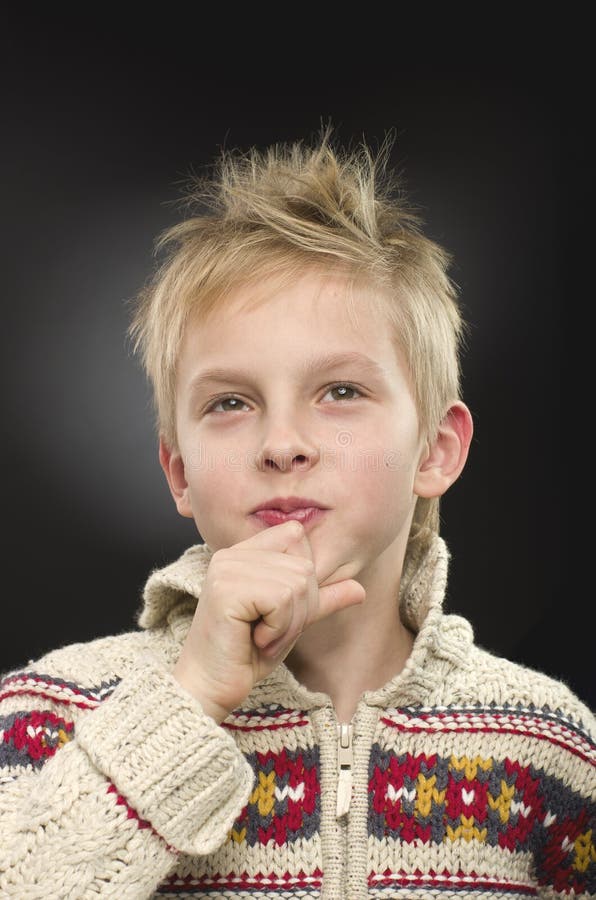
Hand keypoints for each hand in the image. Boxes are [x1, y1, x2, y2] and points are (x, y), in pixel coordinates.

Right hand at [171, 519, 364, 722]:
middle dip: (300, 609)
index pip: (297, 535)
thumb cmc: (247, 655)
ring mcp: (227, 570)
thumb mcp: (293, 621)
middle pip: (304, 566)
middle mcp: (233, 554)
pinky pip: (283, 600)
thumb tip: (361, 589)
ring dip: (290, 623)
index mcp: (245, 553)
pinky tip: (255, 640)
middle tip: (270, 632)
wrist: (211, 688)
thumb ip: (322, 600)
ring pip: (298, 584)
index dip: (305, 577)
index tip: (279, 610)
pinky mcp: (226, 590)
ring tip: (263, 638)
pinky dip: (279, 629)